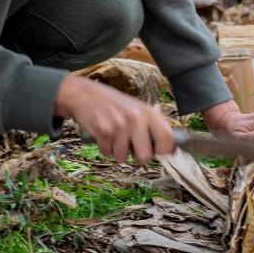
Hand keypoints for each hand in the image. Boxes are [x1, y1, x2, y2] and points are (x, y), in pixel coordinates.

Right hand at [54, 75, 174, 163]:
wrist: (86, 94)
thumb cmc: (115, 104)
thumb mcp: (137, 109)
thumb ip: (150, 126)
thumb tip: (168, 150)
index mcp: (147, 112)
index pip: (166, 137)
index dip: (165, 150)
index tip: (159, 153)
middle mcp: (135, 118)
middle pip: (145, 155)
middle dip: (138, 158)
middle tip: (133, 150)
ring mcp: (119, 125)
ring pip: (123, 158)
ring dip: (118, 153)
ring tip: (115, 138)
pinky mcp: (103, 131)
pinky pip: (107, 153)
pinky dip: (105, 149)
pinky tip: (104, 136)